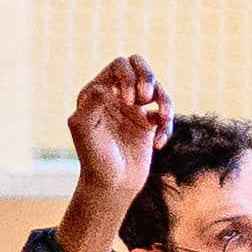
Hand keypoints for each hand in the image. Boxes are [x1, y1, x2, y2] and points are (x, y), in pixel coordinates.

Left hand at [58, 49, 170, 247]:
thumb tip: (104, 87)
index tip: (127, 101)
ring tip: (164, 118)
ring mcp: (134, 109)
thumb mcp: (84, 130)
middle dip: (148, 76)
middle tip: (145, 98)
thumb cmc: (93, 158)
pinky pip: (165, 114)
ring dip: (165, 99)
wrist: (111, 186)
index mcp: (98, 92)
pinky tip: (158, 144)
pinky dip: (167, 126)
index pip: (119, 66)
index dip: (128, 77)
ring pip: (157, 88)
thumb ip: (90, 105)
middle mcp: (116, 96)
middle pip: (139, 65)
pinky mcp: (148, 124)